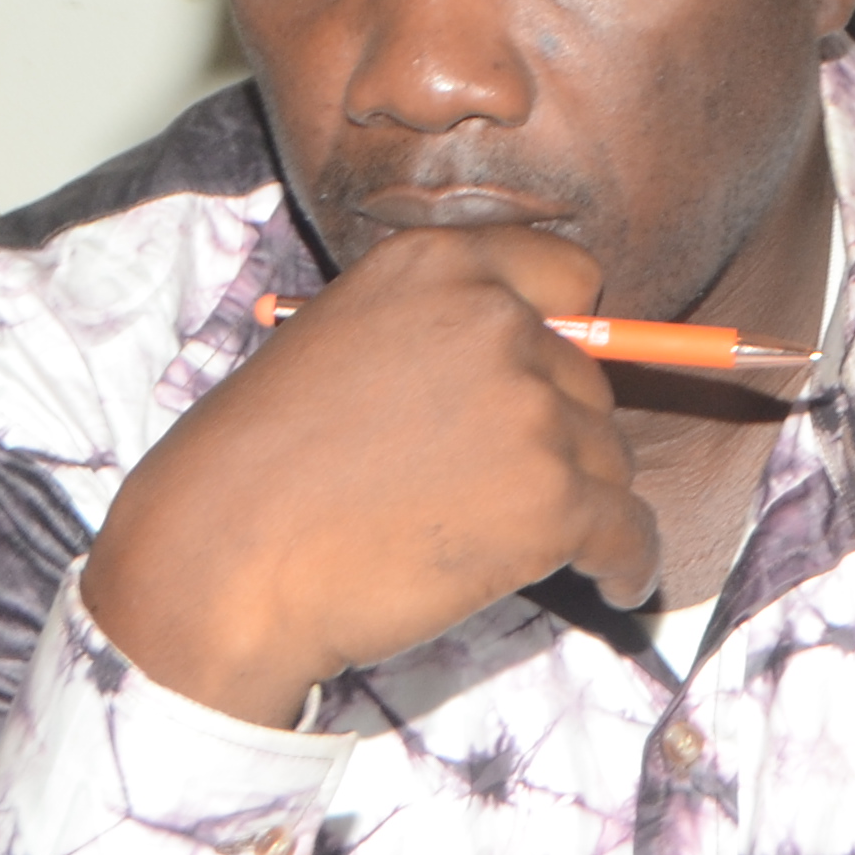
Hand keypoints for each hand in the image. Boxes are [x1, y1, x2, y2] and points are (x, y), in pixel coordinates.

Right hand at [85, 226, 663, 723]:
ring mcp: (533, 413)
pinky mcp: (554, 502)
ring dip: (578, 504)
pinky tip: (612, 586)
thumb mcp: (341, 340)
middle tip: (485, 487)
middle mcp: (497, 324)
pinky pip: (630, 535)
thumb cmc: (260, 466)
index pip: (569, 277)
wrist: (223, 559)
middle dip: (556, 435)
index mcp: (440, 268)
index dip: (568, 335)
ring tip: (508, 541)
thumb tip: (537, 370)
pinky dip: (626, 566)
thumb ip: (440, 335)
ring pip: (609, 462)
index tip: (554, 378)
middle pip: (591, 384)